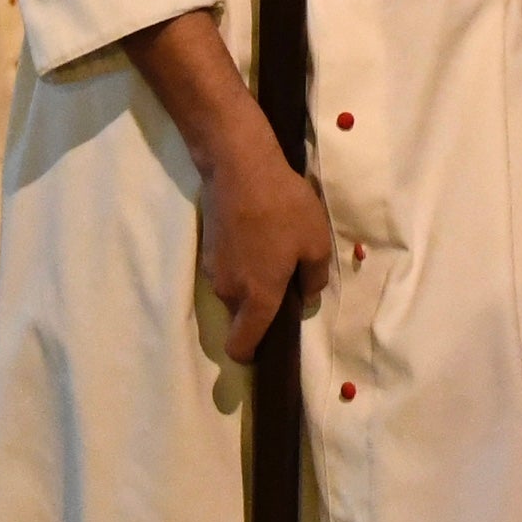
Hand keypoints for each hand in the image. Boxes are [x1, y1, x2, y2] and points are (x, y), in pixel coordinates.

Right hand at [195, 121, 338, 359]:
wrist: (239, 167)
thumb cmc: (283, 209)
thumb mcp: (316, 243)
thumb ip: (314, 278)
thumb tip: (306, 295)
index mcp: (257, 299)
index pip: (241, 347)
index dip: (252, 353)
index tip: (268, 343)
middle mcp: (229, 292)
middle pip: (241, 317)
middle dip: (259, 309)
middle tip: (284, 279)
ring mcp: (212, 270)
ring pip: (233, 291)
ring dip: (249, 282)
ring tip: (271, 249)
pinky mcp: (206, 248)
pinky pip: (226, 268)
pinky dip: (239, 262)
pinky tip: (255, 233)